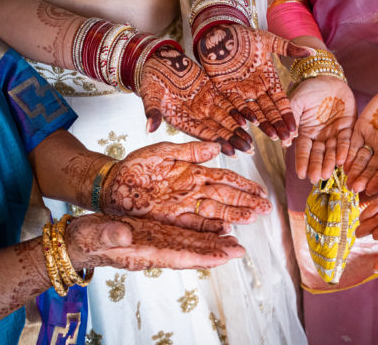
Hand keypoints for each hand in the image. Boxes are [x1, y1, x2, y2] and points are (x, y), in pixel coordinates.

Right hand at [66, 214, 244, 270]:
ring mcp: (157, 243)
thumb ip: (109, 235)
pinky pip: (183, 236)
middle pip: (192, 252)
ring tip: (235, 242)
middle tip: (240, 250)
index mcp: (143, 252)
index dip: (202, 256)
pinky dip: (200, 234)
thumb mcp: (94, 234)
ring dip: (213, 244)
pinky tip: (213, 231)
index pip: (178, 256)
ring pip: (191, 244)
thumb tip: (125, 236)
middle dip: (216, 252)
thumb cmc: (86, 239)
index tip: (223, 257)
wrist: (80, 239)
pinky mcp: (156, 235)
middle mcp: (155, 250)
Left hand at [102, 141, 270, 230]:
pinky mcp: (173, 220)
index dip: (243, 184)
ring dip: (234, 215)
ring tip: (252, 217)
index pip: (225, 178)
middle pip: (226, 197)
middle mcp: (194, 191)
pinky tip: (227, 229)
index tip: (260, 190)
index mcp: (194, 172)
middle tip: (265, 208)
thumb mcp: (162, 151)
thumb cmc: (136, 166)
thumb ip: (189, 150)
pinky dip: (212, 227)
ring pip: (215, 212)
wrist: (112, 184)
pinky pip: (197, 225)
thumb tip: (217, 147)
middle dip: (246, 202)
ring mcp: (185, 206)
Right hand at [140, 48, 252, 155]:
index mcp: (181, 119)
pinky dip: (240, 110)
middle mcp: (195, 115)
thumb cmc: (150, 78)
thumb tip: (149, 128)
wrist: (158, 62)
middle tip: (249, 150)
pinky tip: (253, 119)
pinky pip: (229, 103)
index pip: (201, 133)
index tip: (231, 151)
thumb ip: (152, 111)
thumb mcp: (149, 94)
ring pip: (226, 119)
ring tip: (252, 140)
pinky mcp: (211, 92)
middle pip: (218, 129)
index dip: (216, 141)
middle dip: (233, 140)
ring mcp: (204, 104)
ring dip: (239, 129)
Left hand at [197, 24, 311, 143]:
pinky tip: (248, 125)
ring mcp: (242, 91)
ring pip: (254, 112)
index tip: (295, 127)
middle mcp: (256, 88)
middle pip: (269, 110)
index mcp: (268, 78)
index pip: (280, 100)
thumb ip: (288, 49)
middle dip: (278, 124)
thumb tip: (313, 53)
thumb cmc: (244, 35)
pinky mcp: (225, 91)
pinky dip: (241, 115)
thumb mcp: (268, 41)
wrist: (219, 33)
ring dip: (263, 124)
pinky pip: (235, 106)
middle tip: (286, 138)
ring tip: (272, 137)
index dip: (287, 114)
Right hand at [289, 76, 355, 182]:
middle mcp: (320, 136)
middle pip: (318, 154)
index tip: (301, 174)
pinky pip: (347, 140)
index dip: (302, 162)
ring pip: (332, 151)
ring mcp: (334, 133)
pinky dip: (344, 150)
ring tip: (328, 174)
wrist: (328, 78)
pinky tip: (342, 160)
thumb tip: (283, 140)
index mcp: (305, 132)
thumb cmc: (309, 89)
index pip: (303, 150)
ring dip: (330, 163)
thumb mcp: (296, 101)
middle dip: (316, 166)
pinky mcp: (348, 127)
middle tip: (316, 178)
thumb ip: (290, 118)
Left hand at [344, 82, 377, 194]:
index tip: (371, 190)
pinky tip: (341, 162)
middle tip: (354, 188)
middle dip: (363, 178)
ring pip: (360, 158)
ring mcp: (372, 140)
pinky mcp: (361, 129)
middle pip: (372, 168)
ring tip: (346, 181)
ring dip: (354, 170)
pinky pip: (352, 143)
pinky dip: (347, 152)